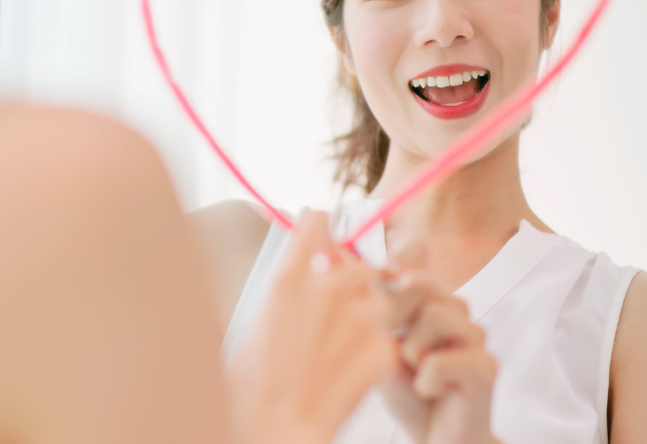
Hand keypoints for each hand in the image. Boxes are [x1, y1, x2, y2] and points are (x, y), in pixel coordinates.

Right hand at [226, 212, 401, 443]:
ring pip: (382, 295)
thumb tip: (304, 272)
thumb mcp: (256, 321)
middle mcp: (327, 288)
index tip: (328, 239)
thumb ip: (288, 287)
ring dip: (375, 311)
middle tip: (346, 307)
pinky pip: (391, 335)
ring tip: (353, 343)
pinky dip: (382, 348)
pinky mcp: (382, 347)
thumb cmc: (255, 386)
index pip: (318, 223)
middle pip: (359, 262)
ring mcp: (360, 317)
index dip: (324, 231)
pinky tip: (359, 368)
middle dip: (356, 280)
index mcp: (289, 277)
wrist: (276, 428)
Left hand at [378, 271, 498, 443]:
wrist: (436, 438)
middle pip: (420, 284)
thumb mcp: (380, 347)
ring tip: (417, 372)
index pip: (412, 266)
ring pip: (434, 317)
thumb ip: (374, 313)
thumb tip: (360, 269)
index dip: (392, 270)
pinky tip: (432, 391)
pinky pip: (438, 362)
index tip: (379, 280)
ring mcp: (477, 336)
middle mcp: (458, 311)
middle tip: (394, 350)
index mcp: (432, 301)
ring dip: (411, 353)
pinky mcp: (487, 367)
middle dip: (394, 316)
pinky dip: (424, 383)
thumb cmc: (407, 391)